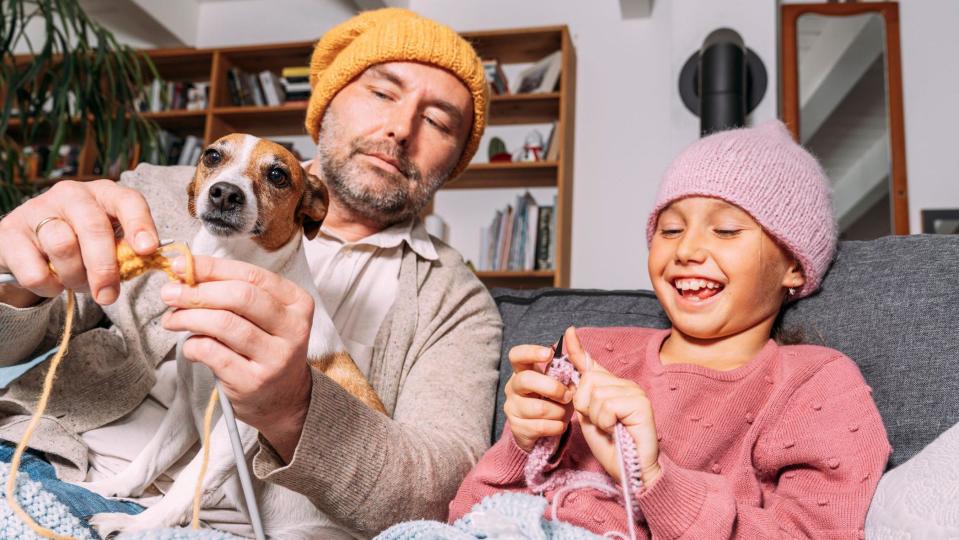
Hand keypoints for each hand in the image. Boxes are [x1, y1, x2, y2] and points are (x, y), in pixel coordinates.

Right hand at [0, 179, 158, 306]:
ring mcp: (37, 210)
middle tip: (108, 295)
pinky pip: (35, 270)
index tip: (148, 250)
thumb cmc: (80, 246)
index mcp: (103, 194)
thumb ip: (126, 250)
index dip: (140, 224)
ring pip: (64, 246)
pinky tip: (53, 283)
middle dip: (105, 267)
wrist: (28, 249)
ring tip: (76, 283)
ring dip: (75, 276)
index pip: (127, 200)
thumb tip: (144, 261)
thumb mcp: (108, 243)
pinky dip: (49, 286)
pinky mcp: (9, 233)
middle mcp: (70, 194)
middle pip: (94, 228)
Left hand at [160, 255, 314, 461]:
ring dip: (189, 317)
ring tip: (172, 319)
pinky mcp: (254, 381)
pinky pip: (213, 353)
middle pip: (240, 297)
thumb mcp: (265, 316)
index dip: (212, 268)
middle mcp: (294, 329)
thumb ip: (235, 293)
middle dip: (198, 291)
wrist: (284, 398)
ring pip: (224, 324)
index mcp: (298, 303)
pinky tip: (190, 345)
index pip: (252, 275)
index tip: (181, 265)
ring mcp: (276, 357)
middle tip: (170, 293)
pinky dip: (192, 345)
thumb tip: (187, 272)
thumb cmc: (267, 348)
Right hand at [504, 336, 574, 452]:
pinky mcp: (517, 428)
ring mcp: (512, 407)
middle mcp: (513, 387)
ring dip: (558, 412)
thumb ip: (570, 358)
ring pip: (537, 408)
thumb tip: (571, 330)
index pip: (516, 355)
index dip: (531, 352)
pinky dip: (556, 427)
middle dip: (552, 387)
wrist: (547, 429)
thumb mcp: (564, 380)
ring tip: (564, 413)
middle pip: (526, 380)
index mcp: (523, 371)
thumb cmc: (555, 399)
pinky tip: (559, 425)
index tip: (548, 354)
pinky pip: (540, 427)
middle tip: (568, 395)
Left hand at [565, 327, 661, 485]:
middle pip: (587, 380)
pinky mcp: (640, 403)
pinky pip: (607, 404)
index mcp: (611, 386)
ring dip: (596, 417)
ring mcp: (634, 391)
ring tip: (610, 428)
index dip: (577, 349)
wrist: (632, 470)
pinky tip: (617, 428)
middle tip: (600, 423)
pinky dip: (606, 420)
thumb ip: (583, 394)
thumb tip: (574, 370)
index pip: (590, 363)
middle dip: (585, 405)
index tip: (568, 331)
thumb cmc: (611, 446)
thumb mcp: (589, 417)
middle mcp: (624, 384)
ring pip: (596, 393)